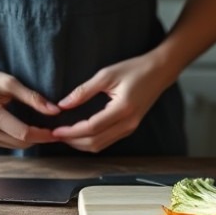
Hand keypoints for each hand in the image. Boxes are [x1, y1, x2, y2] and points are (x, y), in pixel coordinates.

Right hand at [0, 60, 60, 148]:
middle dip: (39, 137)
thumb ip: (33, 98)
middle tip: (53, 128)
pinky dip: (16, 138)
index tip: (57, 130)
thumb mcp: (9, 82)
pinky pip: (5, 143)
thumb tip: (55, 111)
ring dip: (29, 139)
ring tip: (40, 126)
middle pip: (21, 143)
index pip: (25, 134)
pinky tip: (22, 126)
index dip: (43, 134)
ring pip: (14, 146)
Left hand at [51, 54, 172, 152]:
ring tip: (64, 135)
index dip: (71, 132)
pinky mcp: (129, 128)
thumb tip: (63, 104)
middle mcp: (128, 124)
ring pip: (101, 145)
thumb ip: (84, 91)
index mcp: (123, 109)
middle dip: (73, 141)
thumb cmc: (134, 69)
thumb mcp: (106, 75)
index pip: (92, 128)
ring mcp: (130, 128)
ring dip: (81, 144)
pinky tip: (79, 134)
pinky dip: (91, 141)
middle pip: (95, 142)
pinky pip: (107, 141)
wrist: (159, 72)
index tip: (56, 130)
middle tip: (56, 135)